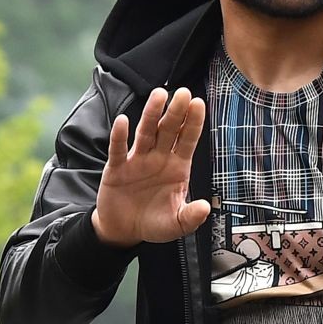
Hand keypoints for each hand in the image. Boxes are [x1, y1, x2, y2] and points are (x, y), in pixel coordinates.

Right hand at [92, 87, 210, 246]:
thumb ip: (190, 217)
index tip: (199, 103)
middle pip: (168, 130)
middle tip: (183, 92)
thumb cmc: (153, 222)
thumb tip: (206, 208)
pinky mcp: (116, 168)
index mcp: (177, 167)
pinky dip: (120, 136)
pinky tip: (123, 122)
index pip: (188, 140)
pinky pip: (118, 149)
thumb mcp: (176, 224)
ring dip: (151, 114)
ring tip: (158, 95)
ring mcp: (137, 160)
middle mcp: (159, 158)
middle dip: (176, 112)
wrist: (124, 231)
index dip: (193, 122)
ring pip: (146, 133)